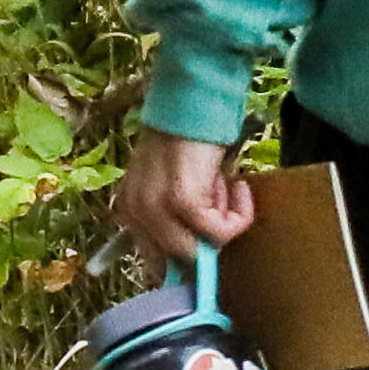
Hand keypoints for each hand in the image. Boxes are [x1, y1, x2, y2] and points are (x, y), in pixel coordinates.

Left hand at [117, 120, 257, 263]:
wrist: (194, 102)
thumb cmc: (189, 142)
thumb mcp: (172, 186)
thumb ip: (176, 219)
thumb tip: (201, 261)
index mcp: (128, 210)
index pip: (154, 263)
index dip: (187, 267)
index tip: (210, 263)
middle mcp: (134, 212)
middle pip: (179, 261)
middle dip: (209, 243)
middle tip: (224, 208)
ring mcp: (155, 208)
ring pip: (200, 252)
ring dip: (225, 224)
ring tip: (227, 190)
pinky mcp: (182, 201)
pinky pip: (220, 232)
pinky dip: (239, 214)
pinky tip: (238, 186)